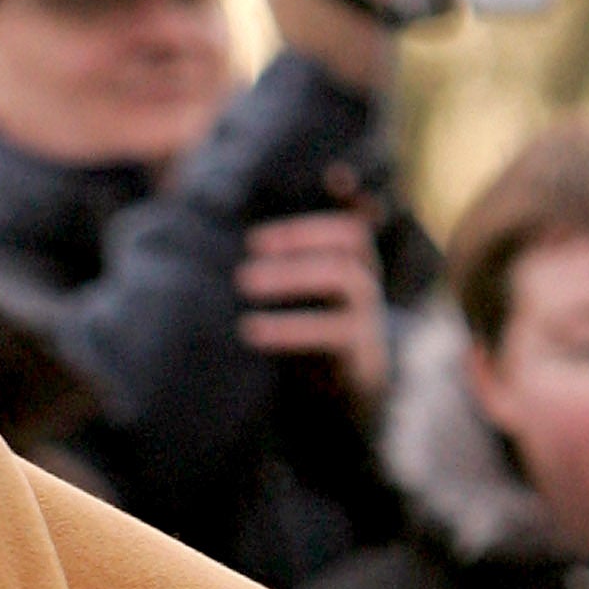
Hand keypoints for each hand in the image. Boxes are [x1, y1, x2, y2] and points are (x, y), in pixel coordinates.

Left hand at [236, 210, 389, 409]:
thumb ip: (271, 273)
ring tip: (244, 281)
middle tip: (251, 244)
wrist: (338, 414)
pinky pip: (333, 331)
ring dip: (293, 272)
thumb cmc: (306, 349)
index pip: (354, 216)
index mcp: (349, 264)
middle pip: (351, 236)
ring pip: (345, 275)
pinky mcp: (362, 355)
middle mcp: (365, 282)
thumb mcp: (296, 307)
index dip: (347, 194)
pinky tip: (253, 330)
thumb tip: (219, 237)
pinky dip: (291, 328)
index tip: (332, 175)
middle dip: (301, 232)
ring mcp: (368, 317)